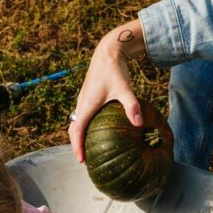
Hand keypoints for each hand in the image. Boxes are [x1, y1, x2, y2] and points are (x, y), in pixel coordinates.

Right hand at [69, 20, 146, 162]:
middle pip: (74, 129)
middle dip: (77, 144)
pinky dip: (84, 126)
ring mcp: (84, 99)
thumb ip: (131, 106)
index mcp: (87, 104)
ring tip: (89, 149)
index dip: (77, 146)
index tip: (81, 160)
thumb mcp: (125, 89)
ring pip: (77, 122)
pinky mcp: (88, 96)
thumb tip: (139, 124)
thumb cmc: (115, 70)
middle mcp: (82, 103)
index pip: (77, 130)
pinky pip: (82, 116)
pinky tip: (98, 132)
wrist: (108, 51)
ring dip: (79, 136)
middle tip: (84, 160)